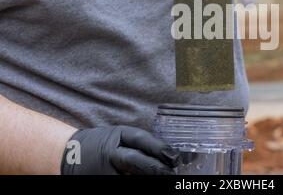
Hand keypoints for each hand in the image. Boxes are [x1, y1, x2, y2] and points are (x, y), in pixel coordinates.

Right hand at [60, 126, 180, 174]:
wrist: (70, 153)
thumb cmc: (102, 144)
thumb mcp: (119, 137)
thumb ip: (140, 145)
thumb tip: (168, 157)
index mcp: (117, 136)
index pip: (141, 139)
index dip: (159, 148)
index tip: (175, 157)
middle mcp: (110, 153)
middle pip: (135, 160)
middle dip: (155, 168)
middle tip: (171, 173)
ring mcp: (103, 170)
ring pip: (128, 177)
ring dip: (147, 179)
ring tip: (162, 179)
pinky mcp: (99, 180)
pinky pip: (120, 184)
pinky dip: (134, 183)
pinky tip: (147, 181)